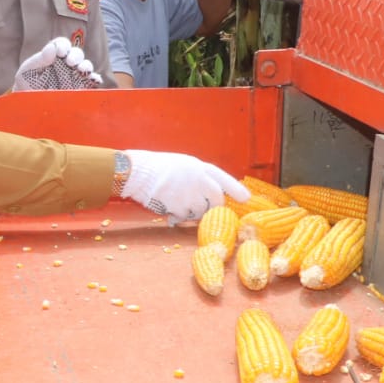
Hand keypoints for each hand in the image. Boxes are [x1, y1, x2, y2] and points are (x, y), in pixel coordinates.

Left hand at [13, 36, 102, 91]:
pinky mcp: (80, 88)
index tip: (60, 52)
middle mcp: (67, 63)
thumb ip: (39, 58)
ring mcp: (74, 76)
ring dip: (86, 66)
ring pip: (86, 66)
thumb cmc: (26, 83)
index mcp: (54, 55)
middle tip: (70, 62)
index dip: (63, 45)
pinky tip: (93, 80)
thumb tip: (52, 48)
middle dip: (76, 56)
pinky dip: (94, 79)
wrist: (28, 103)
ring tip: (82, 70)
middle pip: (76, 54)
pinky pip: (91, 82)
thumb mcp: (27, 69)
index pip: (62, 45)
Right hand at [120, 149, 249, 222]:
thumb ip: (199, 177)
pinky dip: (178, 215)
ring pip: (199, 211)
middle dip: (212, 207)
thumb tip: (213, 195)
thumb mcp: (183, 166)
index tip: (246, 199)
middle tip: (202, 208)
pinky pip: (184, 216)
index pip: (223, 179)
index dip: (236, 189)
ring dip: (192, 211)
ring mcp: (189, 193)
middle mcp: (198, 179)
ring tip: (176, 200)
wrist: (137, 172)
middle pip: (216, 200)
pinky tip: (168, 206)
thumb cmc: (157, 167)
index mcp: (199, 167)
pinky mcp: (178, 205)